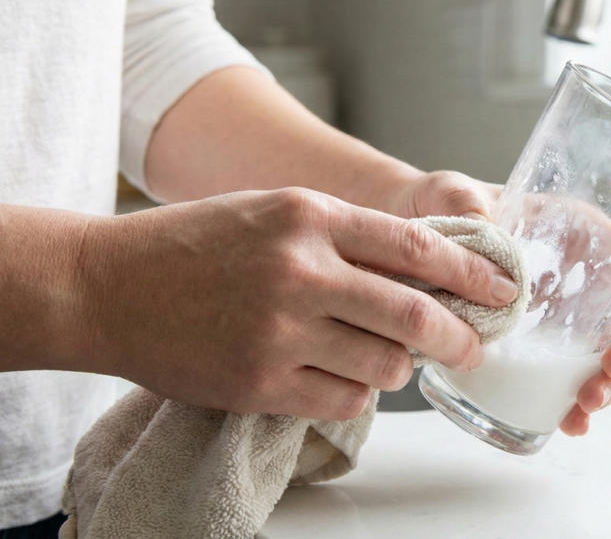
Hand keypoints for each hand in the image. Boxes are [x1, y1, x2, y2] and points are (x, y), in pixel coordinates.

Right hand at [77, 188, 517, 420]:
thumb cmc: (196, 244)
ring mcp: (279, 331)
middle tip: (473, 345)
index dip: (472, 272)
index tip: (502, 289)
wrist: (108, 286)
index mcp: (310, 217)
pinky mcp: (260, 383)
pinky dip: (358, 392)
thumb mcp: (276, 211)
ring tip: (386, 357)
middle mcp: (300, 271)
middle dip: (459, 336)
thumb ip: (348, 235)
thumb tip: (425, 271)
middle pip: (414, 314)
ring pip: (385, 365)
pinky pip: (345, 399)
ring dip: (400, 367)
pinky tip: (342, 377)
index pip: (418, 246)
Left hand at [381, 171, 610, 435]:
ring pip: (603, 355)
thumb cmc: (435, 205)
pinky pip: (564, 380)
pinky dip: (573, 405)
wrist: (400, 237)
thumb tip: (485, 227)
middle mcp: (572, 278)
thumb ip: (467, 203)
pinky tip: (571, 422)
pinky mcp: (530, 348)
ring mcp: (554, 318)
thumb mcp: (450, 193)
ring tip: (589, 401)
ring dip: (608, 382)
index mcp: (569, 233)